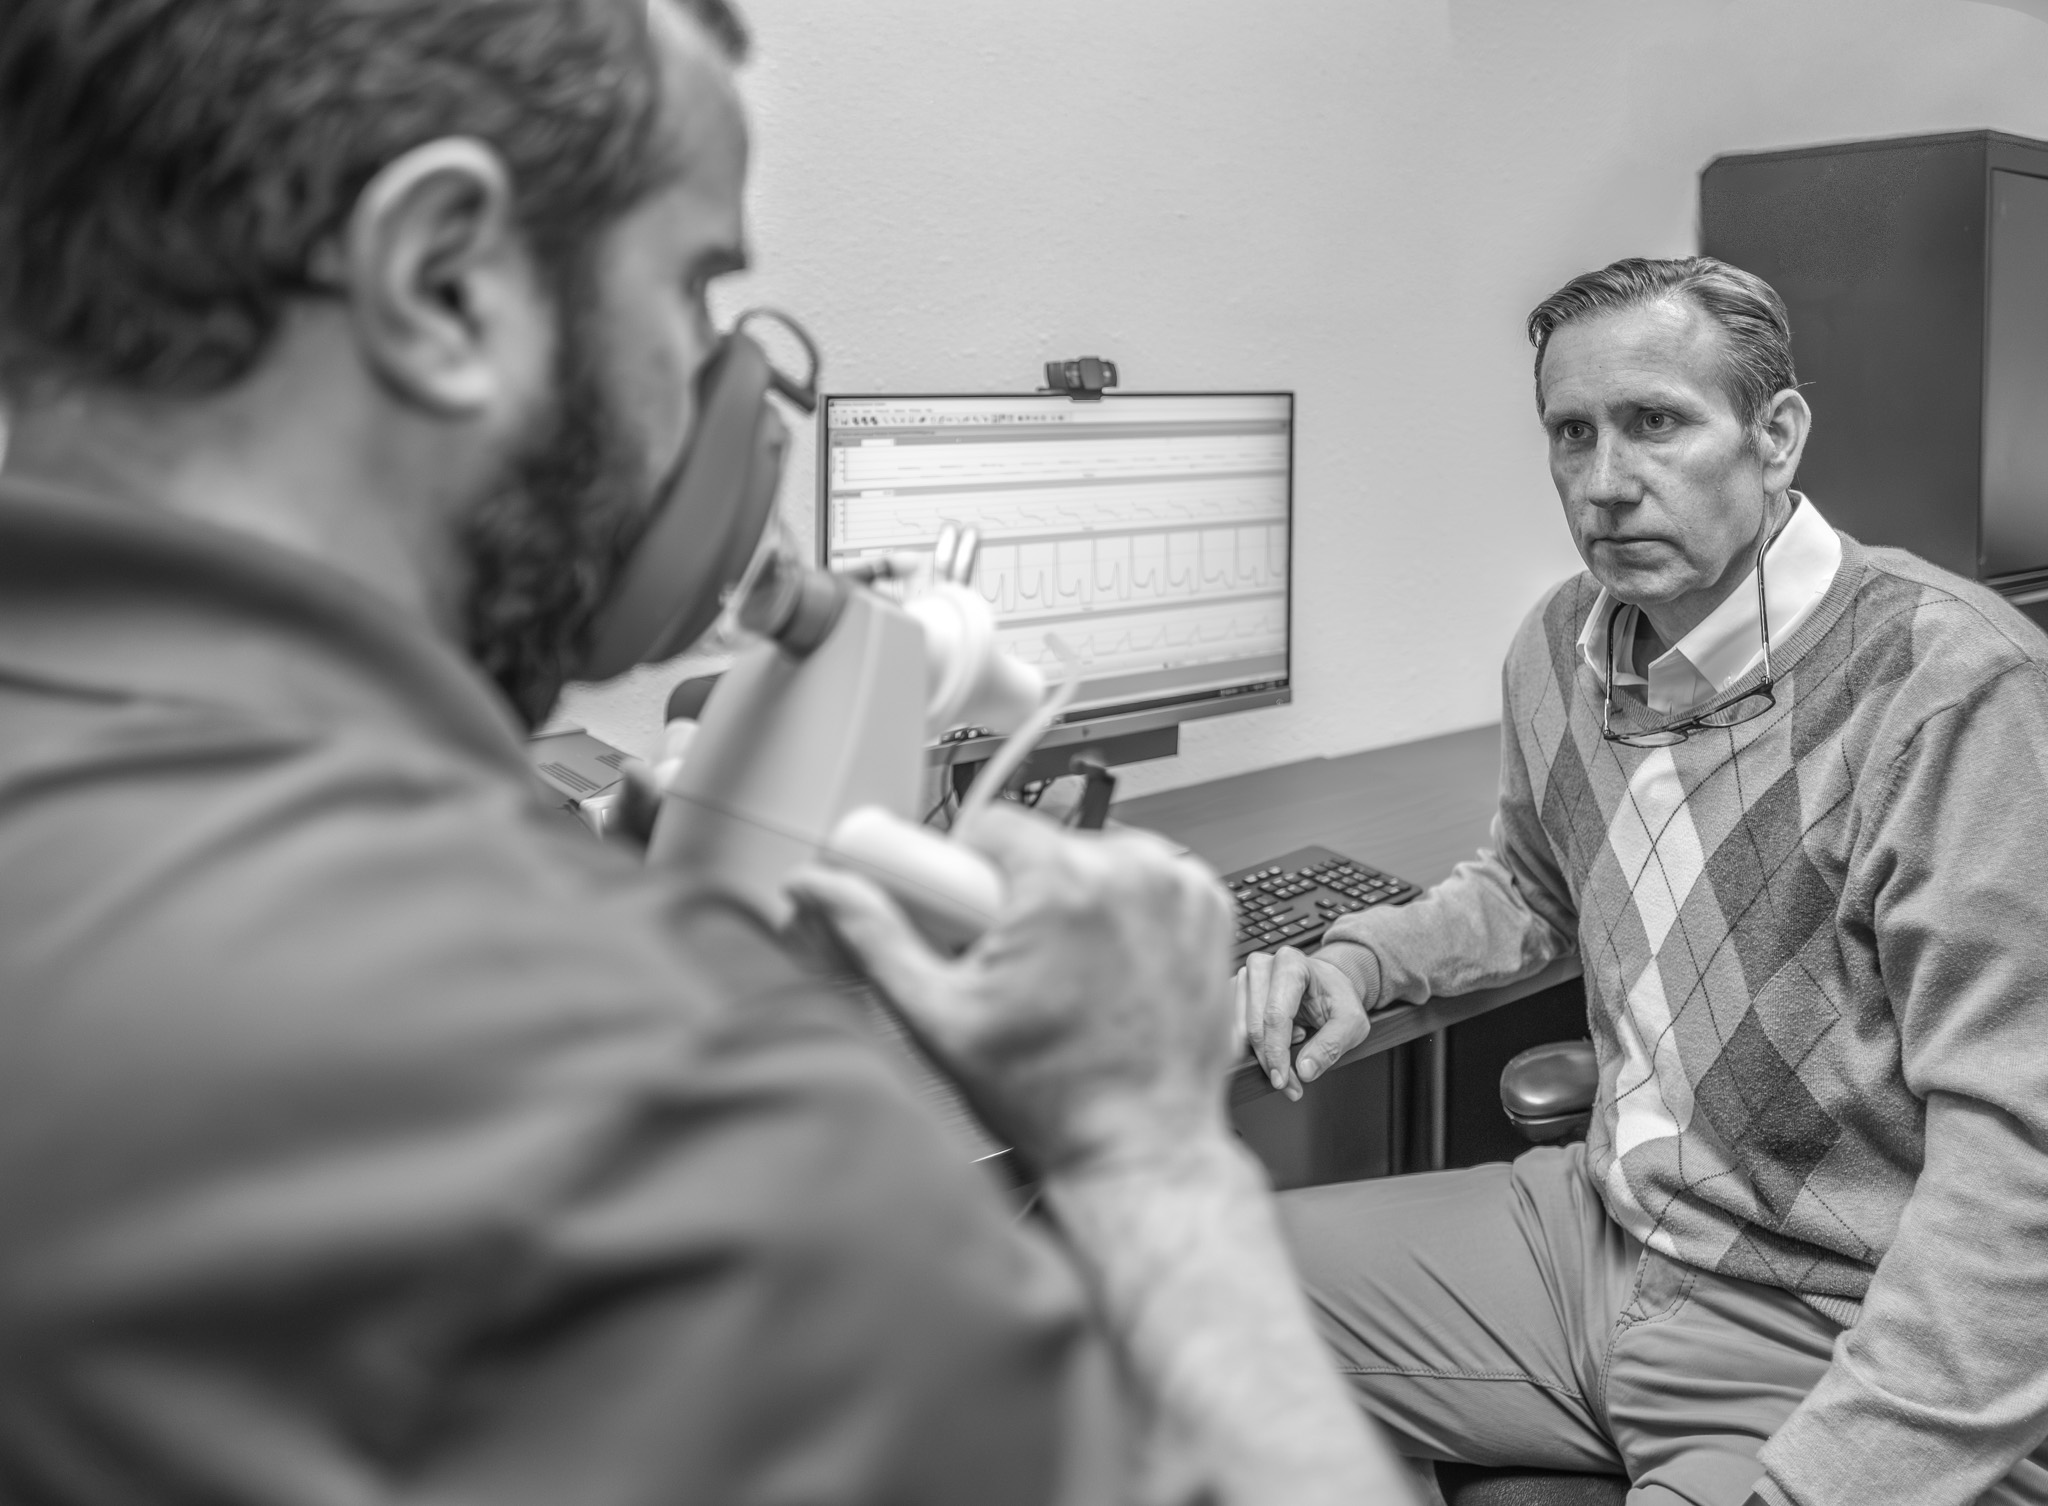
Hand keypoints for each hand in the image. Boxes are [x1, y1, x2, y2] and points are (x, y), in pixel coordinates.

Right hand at [785, 805, 1235, 1177]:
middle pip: (1045, 844)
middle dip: (1020, 894)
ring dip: (1076, 900)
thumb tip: (821, 888)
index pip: (991, 825)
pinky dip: (1128, 912)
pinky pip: (1149, 879)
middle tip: (1016, 968)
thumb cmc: (1051, 1097)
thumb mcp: (939, 1017)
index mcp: (1062, 884)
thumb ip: (873, 936)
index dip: (967, 875)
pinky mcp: (1211, 910)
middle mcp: (1132, 872)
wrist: (1140, 1149)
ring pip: (1098, 857)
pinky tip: (1112, 968)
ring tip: (1068, 975)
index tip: (967, 918)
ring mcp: (1179, 890)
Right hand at [1235, 947, 1367, 1101]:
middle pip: (1254, 1025)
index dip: (1277, 1053)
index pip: (1275, 1015)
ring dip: (1261, 1054)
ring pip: (1239, 1030)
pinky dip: (1251, 1046)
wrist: (1327, 984)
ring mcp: (1243, 977)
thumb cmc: (1337, 998)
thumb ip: (1331, 1046)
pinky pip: (1232, 1028)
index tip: (1283, 1081)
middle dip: (1269, 1062)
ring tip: (1293, 1048)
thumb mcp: (1351, 1023)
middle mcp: (1261, 965)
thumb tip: (1304, 1071)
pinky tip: (1276, 1042)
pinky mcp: (1233, 991)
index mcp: (1291, 963)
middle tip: (1288, 1085)